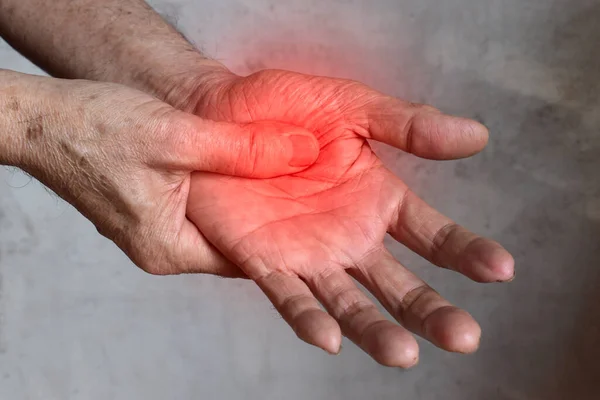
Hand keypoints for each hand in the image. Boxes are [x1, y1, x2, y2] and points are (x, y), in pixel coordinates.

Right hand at [4, 72, 318, 276]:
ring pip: (217, 227)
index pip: (244, 260)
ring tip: (286, 186)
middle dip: (268, 225)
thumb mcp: (176, 136)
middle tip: (311, 204)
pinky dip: (223, 196)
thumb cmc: (94, 129)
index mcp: (167, 248)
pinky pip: (200, 212)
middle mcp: (161, 249)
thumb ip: (240, 148)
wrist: (42, 120)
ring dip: (245, 208)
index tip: (318, 228)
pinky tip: (244, 173)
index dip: (282, 245)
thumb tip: (298, 151)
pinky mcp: (149, 211)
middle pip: (232, 246)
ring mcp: (153, 231)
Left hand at [184, 69, 514, 366]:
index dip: (466, 251)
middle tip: (464, 336)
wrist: (218, 110)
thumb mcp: (352, 106)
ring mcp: (310, 255)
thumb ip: (408, 125)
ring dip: (376, 330)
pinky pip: (290, 297)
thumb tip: (477, 136)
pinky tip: (330, 338)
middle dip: (431, 311)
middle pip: (400, 284)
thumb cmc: (284, 105)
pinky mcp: (265, 262)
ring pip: (351, 303)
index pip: (434, 234)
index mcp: (378, 199)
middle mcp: (351, 236)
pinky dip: (309, 319)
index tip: (500, 269)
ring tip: (405, 354)